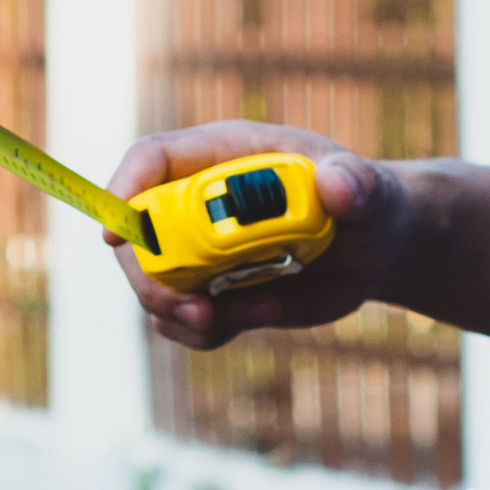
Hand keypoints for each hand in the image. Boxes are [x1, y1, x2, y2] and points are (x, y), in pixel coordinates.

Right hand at [103, 123, 412, 349]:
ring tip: (250, 315)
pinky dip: (208, 333)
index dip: (125, 190)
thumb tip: (337, 181)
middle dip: (152, 280)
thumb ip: (359, 184)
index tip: (116, 236)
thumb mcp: (373, 193)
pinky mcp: (211, 289)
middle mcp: (199, 200)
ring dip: (182, 315)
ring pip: (153, 285)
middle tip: (199, 312)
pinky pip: (181, 319)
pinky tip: (263, 314)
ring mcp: (200, 248)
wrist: (374, 250)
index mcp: (225, 156)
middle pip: (138, 234)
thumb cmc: (370, 204)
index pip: (153, 159)